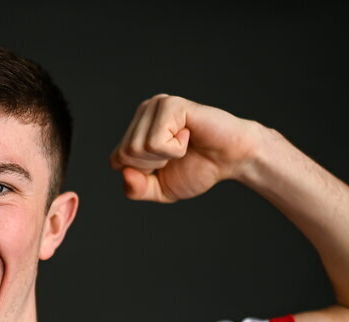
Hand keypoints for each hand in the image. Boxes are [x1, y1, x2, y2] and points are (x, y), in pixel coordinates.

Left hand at [109, 94, 262, 202]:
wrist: (232, 160)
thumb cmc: (198, 168)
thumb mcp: (159, 189)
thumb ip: (136, 189)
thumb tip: (124, 173)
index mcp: (137, 128)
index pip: (117, 160)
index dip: (142, 174)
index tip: (165, 164)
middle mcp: (144, 112)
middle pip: (125, 154)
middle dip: (153, 165)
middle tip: (177, 154)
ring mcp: (156, 105)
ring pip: (137, 148)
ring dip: (165, 156)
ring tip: (183, 145)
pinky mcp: (170, 104)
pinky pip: (155, 142)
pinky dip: (175, 150)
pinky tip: (188, 137)